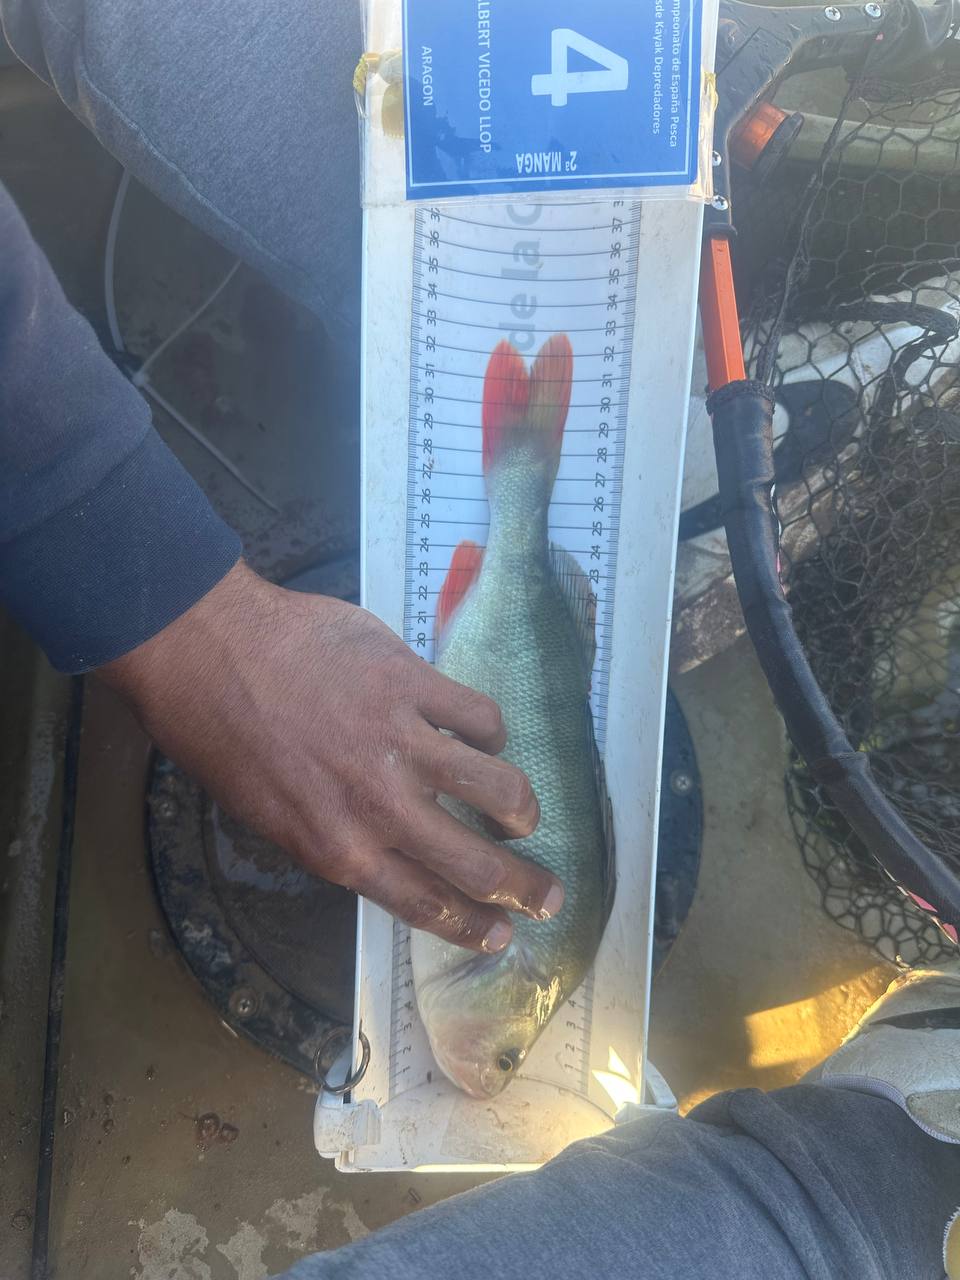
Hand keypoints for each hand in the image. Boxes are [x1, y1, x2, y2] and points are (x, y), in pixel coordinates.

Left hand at [99, 561, 560, 950]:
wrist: (211, 656)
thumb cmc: (230, 741)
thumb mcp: (275, 821)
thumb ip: (340, 841)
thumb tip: (392, 854)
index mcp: (339, 849)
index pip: (427, 903)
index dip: (474, 924)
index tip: (502, 932)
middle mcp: (379, 806)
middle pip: (475, 863)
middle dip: (524, 887)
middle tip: (548, 895)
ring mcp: (401, 741)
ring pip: (496, 787)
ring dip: (520, 808)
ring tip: (523, 812)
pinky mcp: (412, 683)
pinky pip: (479, 717)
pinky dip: (490, 733)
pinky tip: (483, 735)